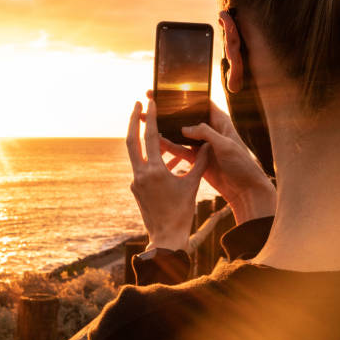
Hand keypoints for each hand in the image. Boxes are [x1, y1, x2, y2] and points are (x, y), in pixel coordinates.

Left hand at [127, 100, 209, 251]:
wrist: (166, 237)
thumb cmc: (181, 212)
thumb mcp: (193, 185)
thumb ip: (199, 163)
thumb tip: (207, 145)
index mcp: (154, 171)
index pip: (149, 137)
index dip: (150, 117)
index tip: (149, 102)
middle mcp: (140, 174)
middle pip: (131, 141)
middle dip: (134, 121)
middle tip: (138, 104)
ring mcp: (136, 182)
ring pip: (136, 155)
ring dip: (144, 141)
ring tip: (155, 129)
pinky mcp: (136, 190)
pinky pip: (143, 168)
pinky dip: (152, 160)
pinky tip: (166, 159)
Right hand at [146, 90, 274, 223]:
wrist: (245, 190)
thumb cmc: (242, 165)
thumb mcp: (225, 145)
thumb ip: (205, 133)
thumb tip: (184, 127)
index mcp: (220, 122)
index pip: (201, 103)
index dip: (186, 95)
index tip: (168, 89)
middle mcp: (210, 131)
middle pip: (186, 117)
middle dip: (170, 111)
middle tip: (152, 102)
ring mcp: (202, 145)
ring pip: (180, 134)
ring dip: (166, 129)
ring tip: (147, 121)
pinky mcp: (196, 159)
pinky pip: (180, 150)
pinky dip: (169, 147)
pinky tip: (156, 142)